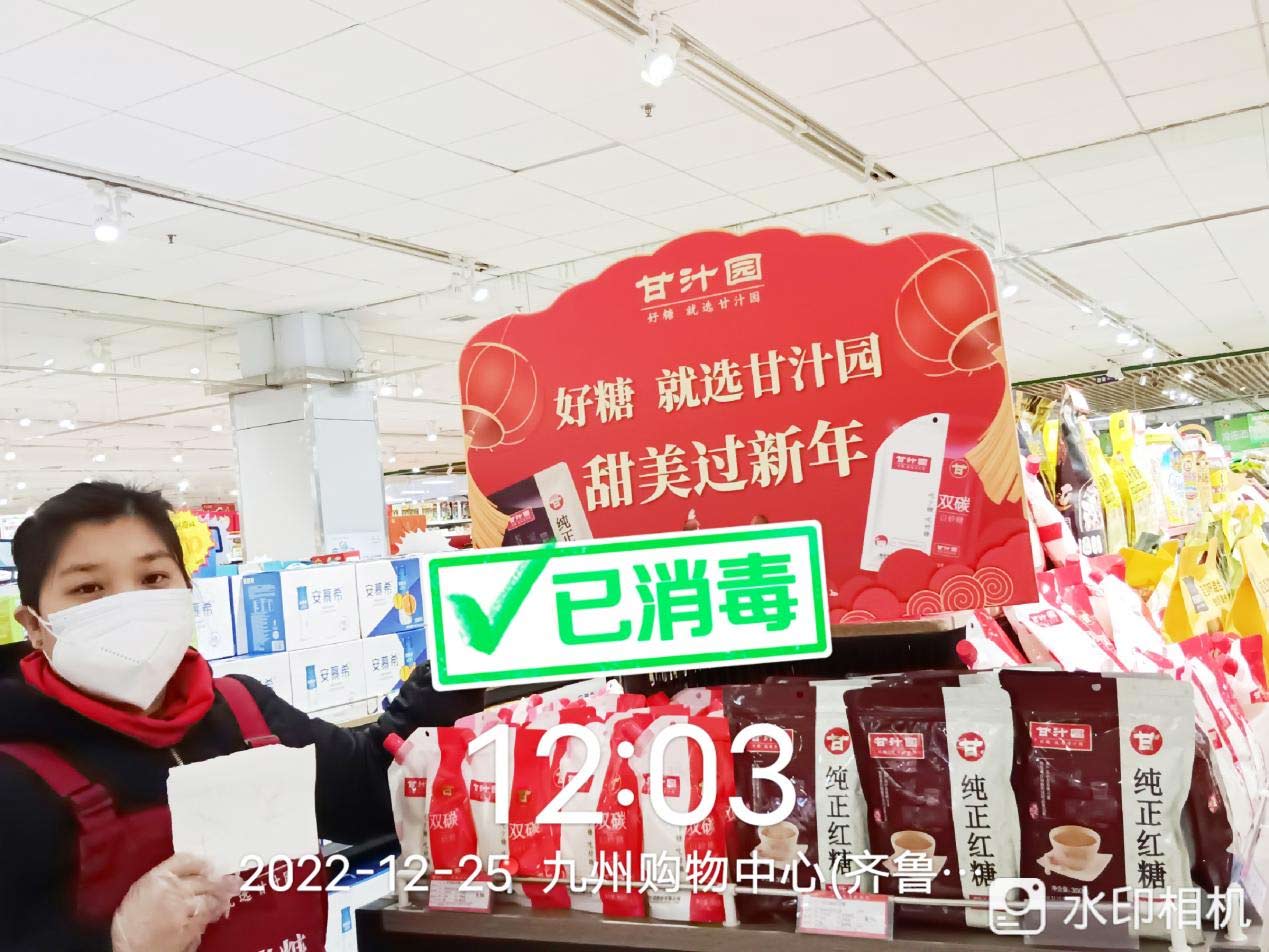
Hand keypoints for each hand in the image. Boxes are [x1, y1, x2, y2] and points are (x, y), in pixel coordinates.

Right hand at [110, 853, 224, 951]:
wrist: (128, 949)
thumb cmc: (131, 922)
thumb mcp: (142, 892)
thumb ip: (165, 880)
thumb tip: (191, 874)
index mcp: (157, 878)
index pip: (186, 860)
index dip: (202, 863)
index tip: (210, 867)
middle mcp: (172, 889)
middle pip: (204, 879)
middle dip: (219, 881)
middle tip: (232, 882)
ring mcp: (182, 909)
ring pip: (210, 896)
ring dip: (220, 896)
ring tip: (227, 896)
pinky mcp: (189, 927)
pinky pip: (207, 916)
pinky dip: (213, 914)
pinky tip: (216, 913)